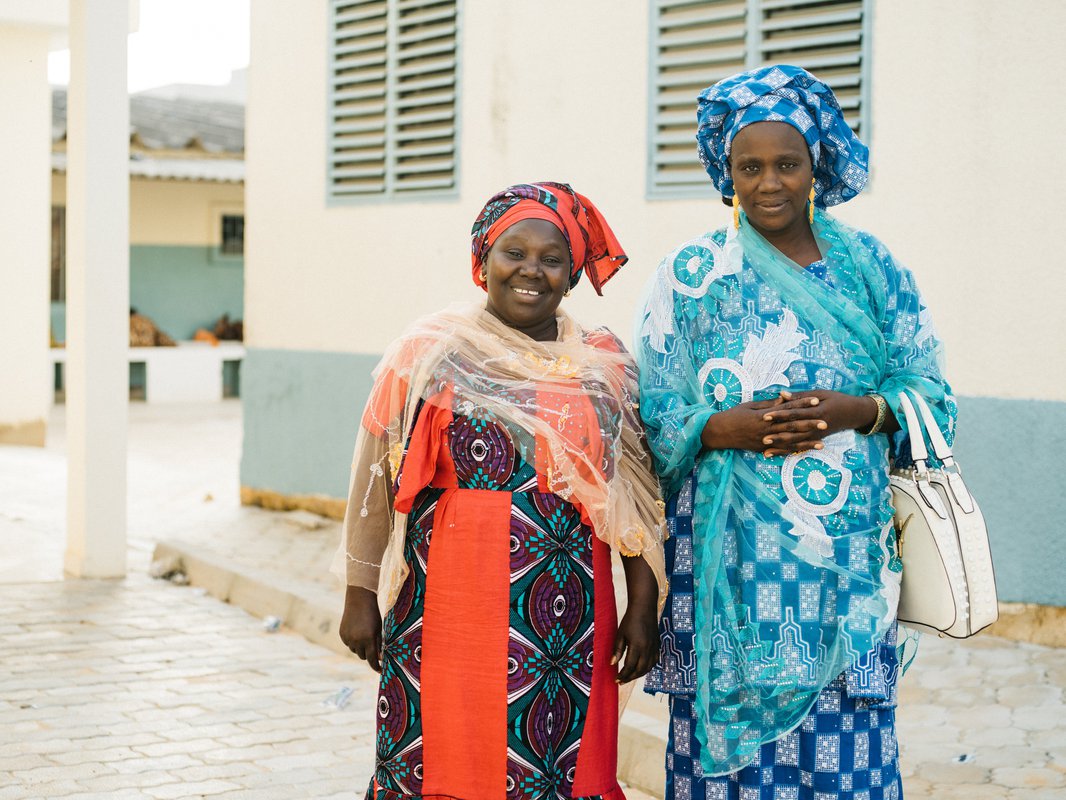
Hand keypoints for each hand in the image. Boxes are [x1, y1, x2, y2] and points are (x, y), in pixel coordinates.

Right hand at [339, 585, 382, 671]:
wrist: (359, 600)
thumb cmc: (373, 614)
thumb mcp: (379, 629)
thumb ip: (378, 644)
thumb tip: (379, 658)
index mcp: (369, 639)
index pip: (372, 659)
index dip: (376, 666)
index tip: (380, 670)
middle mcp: (357, 641)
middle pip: (363, 656)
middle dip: (369, 654)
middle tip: (373, 647)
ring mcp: (348, 638)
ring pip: (355, 651)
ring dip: (360, 648)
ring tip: (364, 635)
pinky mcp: (342, 634)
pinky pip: (348, 644)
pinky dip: (353, 641)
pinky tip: (356, 631)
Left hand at [612, 603, 658, 682]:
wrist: (644, 608)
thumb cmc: (630, 620)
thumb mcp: (620, 634)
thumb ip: (617, 650)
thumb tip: (612, 663)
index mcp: (637, 646)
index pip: (629, 666)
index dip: (623, 675)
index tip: (616, 680)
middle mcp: (647, 649)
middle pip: (639, 670)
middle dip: (630, 678)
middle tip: (621, 681)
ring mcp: (654, 648)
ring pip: (648, 668)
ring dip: (638, 675)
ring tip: (629, 677)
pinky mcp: (657, 646)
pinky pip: (654, 662)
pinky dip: (647, 668)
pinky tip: (641, 669)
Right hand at [701, 392, 826, 455]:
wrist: (719, 432)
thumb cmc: (733, 415)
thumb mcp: (750, 406)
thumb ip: (769, 404)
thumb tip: (785, 399)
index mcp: (764, 415)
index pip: (787, 408)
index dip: (802, 404)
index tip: (816, 400)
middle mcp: (767, 429)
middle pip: (792, 425)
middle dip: (810, 424)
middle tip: (826, 422)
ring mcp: (766, 440)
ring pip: (789, 441)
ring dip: (806, 442)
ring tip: (822, 442)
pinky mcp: (763, 448)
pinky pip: (781, 451)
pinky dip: (794, 451)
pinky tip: (805, 452)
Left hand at [761, 390, 877, 455]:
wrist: (854, 413)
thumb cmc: (836, 399)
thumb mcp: (820, 393)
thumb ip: (800, 396)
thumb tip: (781, 394)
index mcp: (816, 411)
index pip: (795, 413)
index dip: (780, 415)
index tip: (765, 416)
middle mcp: (816, 426)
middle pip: (794, 431)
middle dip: (777, 434)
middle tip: (761, 437)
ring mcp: (816, 435)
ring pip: (796, 442)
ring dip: (781, 447)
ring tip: (766, 450)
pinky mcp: (816, 440)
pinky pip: (800, 447)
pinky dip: (787, 451)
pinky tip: (775, 454)